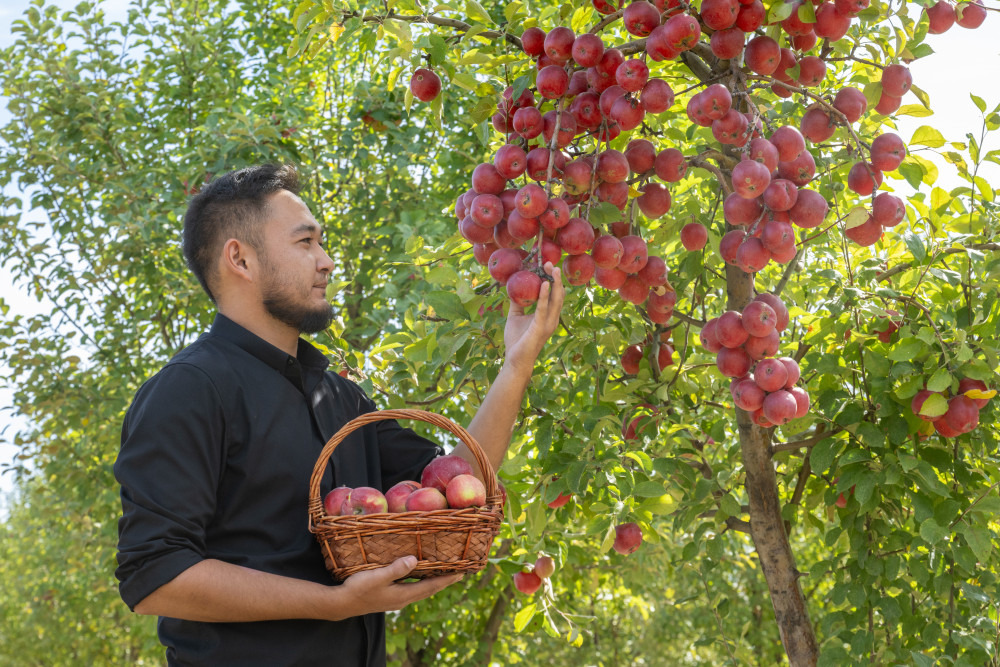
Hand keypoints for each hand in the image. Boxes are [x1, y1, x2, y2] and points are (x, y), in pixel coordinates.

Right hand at [334, 556, 462, 619]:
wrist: (342, 604)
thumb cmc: (358, 589)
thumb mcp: (377, 577)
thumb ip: (396, 569)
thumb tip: (414, 560)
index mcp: (403, 595)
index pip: (431, 586)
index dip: (447, 579)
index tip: (462, 573)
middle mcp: (403, 599)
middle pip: (429, 589)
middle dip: (445, 580)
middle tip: (460, 572)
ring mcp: (397, 599)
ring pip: (421, 589)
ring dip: (434, 581)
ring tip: (445, 572)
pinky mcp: (390, 597)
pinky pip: (412, 588)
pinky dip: (421, 581)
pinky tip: (420, 574)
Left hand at [503, 262, 564, 373]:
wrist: (515, 360)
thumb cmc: (516, 340)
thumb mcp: (515, 316)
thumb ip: (517, 302)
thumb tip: (512, 287)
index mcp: (548, 315)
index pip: (553, 294)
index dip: (552, 280)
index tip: (547, 265)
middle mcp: (552, 318)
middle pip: (558, 294)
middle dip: (555, 277)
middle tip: (551, 262)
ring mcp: (548, 323)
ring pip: (555, 299)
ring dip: (554, 283)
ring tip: (552, 268)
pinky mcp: (541, 327)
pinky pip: (543, 308)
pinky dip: (544, 295)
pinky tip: (543, 284)